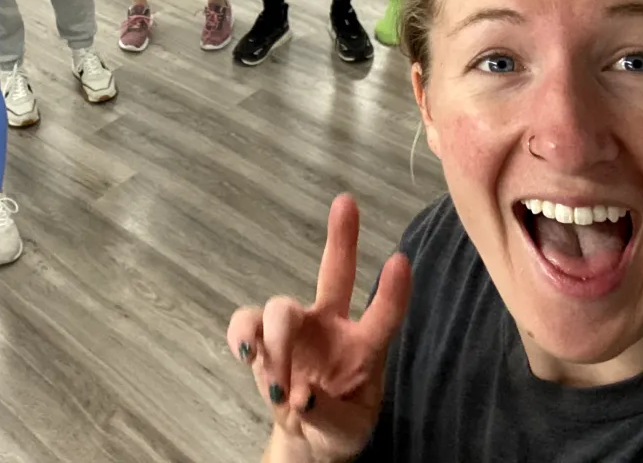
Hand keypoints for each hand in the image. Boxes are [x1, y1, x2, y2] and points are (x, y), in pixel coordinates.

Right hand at [227, 196, 410, 460]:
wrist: (306, 440)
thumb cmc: (339, 426)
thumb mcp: (348, 432)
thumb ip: (328, 416)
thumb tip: (301, 396)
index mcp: (364, 347)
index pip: (383, 316)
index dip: (393, 291)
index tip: (401, 259)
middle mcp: (330, 325)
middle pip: (334, 274)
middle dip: (342, 236)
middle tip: (346, 203)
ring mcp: (294, 330)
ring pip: (279, 307)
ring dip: (275, 340)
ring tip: (278, 385)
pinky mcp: (262, 342)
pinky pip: (245, 324)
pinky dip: (242, 337)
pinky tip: (246, 355)